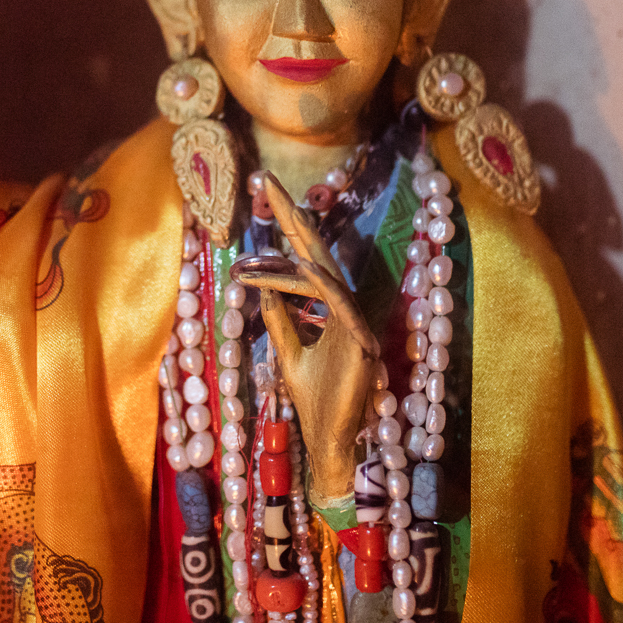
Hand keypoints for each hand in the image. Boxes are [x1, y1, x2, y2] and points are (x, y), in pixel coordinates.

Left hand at [231, 173, 379, 507]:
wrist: (331, 442)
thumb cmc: (315, 401)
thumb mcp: (288, 352)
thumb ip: (279, 320)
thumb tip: (261, 286)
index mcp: (329, 309)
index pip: (305, 257)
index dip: (288, 226)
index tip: (261, 194)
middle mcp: (344, 309)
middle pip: (316, 252)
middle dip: (292, 215)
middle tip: (266, 180)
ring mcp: (355, 324)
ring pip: (325, 276)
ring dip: (296, 250)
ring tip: (270, 226)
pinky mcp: (361, 345)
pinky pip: (339, 307)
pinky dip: (320, 288)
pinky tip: (301, 269)